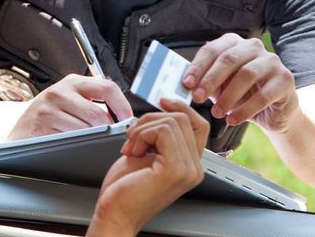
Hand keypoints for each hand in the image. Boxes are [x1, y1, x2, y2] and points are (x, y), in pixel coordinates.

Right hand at [7, 74, 132, 139]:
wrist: (20, 132)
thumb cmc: (49, 118)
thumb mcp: (71, 102)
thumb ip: (93, 102)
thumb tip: (122, 117)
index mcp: (73, 82)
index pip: (108, 88)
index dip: (122, 106)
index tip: (127, 120)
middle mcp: (60, 91)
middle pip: (98, 113)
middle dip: (108, 130)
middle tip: (109, 138)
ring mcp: (49, 107)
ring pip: (86, 129)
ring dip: (91, 139)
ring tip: (85, 141)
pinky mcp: (41, 124)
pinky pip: (70, 138)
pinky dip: (75, 144)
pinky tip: (69, 144)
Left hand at [87, 99, 208, 236]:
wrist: (115, 213)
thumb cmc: (125, 188)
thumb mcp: (148, 153)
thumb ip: (162, 136)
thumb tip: (164, 111)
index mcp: (190, 164)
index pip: (199, 125)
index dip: (181, 108)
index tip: (164, 101)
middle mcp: (194, 168)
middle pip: (184, 118)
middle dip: (151, 120)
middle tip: (133, 137)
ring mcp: (188, 170)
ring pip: (172, 122)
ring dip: (143, 129)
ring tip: (132, 148)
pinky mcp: (176, 170)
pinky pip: (163, 131)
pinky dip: (142, 135)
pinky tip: (133, 152)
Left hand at [182, 33, 299, 132]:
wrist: (273, 112)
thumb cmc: (241, 95)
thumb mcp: (219, 87)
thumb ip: (203, 83)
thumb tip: (183, 86)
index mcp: (234, 43)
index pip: (213, 49)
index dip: (198, 66)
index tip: (187, 84)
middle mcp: (254, 47)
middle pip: (229, 59)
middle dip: (210, 80)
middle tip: (197, 98)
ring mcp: (272, 61)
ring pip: (246, 75)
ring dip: (228, 96)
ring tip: (217, 113)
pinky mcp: (286, 79)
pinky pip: (263, 95)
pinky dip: (245, 109)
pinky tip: (233, 120)